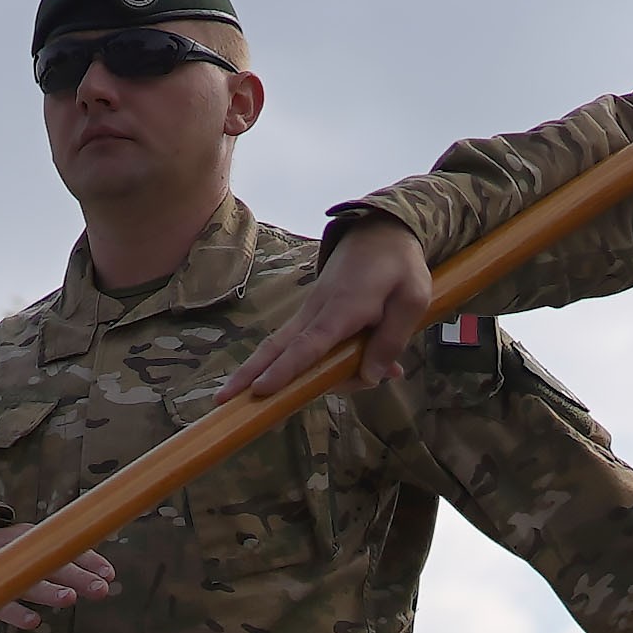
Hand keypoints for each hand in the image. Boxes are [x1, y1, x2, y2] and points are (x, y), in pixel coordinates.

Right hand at [0, 520, 119, 632]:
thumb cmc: (1, 552)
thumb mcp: (28, 545)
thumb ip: (59, 556)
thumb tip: (103, 572)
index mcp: (32, 540)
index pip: (64, 547)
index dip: (88, 560)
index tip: (110, 573)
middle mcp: (18, 552)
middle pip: (51, 565)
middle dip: (78, 576)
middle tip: (102, 589)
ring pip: (27, 582)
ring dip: (49, 591)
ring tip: (70, 598)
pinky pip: (0, 603)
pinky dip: (16, 612)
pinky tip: (34, 621)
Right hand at [233, 218, 435, 399]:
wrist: (380, 231)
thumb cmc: (399, 266)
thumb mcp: (412, 300)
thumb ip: (392, 340)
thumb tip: (372, 377)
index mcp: (344, 308)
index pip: (310, 345)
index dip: (286, 370)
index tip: (261, 390)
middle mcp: (318, 311)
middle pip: (278, 347)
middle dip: (249, 374)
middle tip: (220, 401)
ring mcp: (310, 311)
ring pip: (280, 346)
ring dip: (258, 371)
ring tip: (238, 397)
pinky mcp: (312, 313)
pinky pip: (296, 343)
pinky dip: (284, 364)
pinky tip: (288, 384)